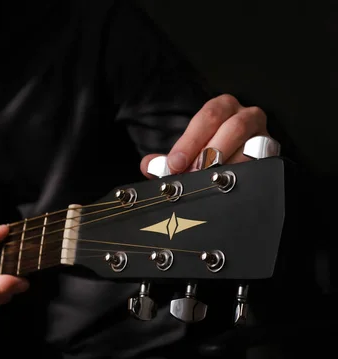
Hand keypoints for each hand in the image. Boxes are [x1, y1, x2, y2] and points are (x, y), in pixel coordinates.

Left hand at [140, 94, 270, 176]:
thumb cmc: (207, 150)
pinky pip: (263, 165)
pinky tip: (229, 187)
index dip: (190, 141)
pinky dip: (245, 177)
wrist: (233, 156)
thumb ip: (166, 158)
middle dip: (209, 155)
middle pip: (233, 129)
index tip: (175, 164)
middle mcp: (247, 116)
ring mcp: (263, 135)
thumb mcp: (186, 149)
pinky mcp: (273, 156)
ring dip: (227, 168)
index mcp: (223, 107)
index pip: (208, 117)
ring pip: (250, 149)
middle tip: (191, 176)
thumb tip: (149, 165)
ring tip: (208, 183)